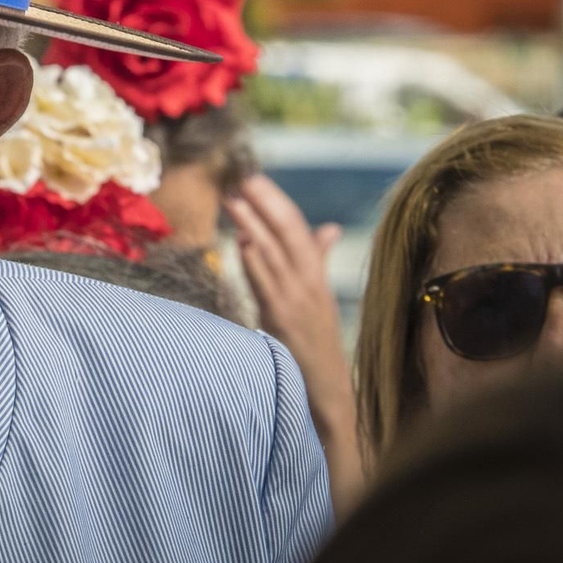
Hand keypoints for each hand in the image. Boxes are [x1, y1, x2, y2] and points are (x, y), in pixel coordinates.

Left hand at [226, 174, 343, 369]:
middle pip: (286, 233)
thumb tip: (330, 228)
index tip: (254, 178)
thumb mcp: (321, 294)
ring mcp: (294, 300)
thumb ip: (319, 258)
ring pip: (272, 253)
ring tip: (232, 201)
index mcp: (316, 273)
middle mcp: (308, 282)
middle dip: (264, 203)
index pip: (297, 227)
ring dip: (251, 225)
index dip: (276, 201)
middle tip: (241, 178)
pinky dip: (253, 262)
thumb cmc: (318, 336)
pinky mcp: (281, 319)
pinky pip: (265, 284)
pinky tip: (241, 243)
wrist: (325, 384)